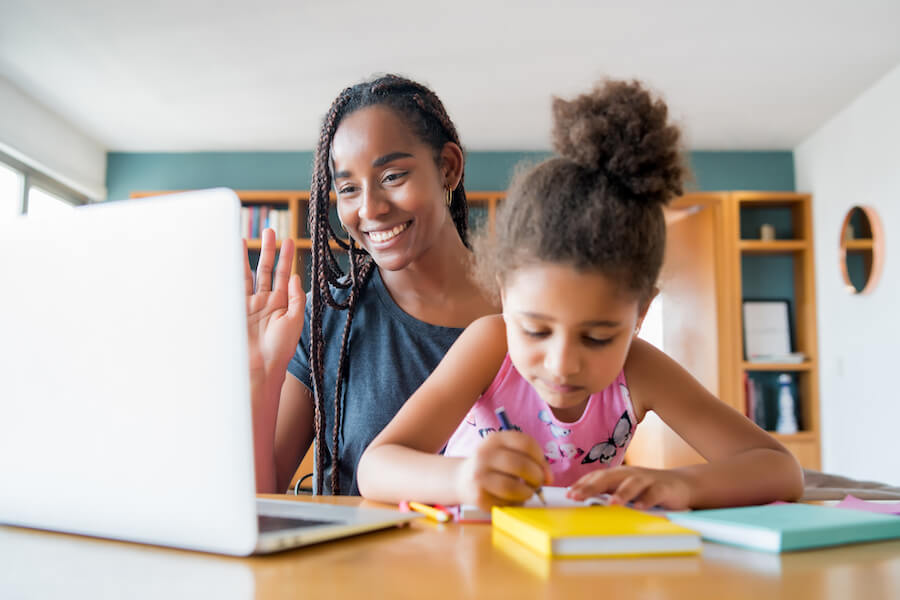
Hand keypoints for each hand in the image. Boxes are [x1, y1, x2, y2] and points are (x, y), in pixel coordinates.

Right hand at [244, 229, 303, 396]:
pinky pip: (233, 287)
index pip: (284, 275)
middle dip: (267, 250)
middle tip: (269, 230)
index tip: (289, 241)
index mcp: (281, 304)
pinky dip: (231, 273)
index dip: (287, 258)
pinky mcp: (235, 310)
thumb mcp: (295, 322)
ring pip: (247, 275)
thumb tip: (296, 276)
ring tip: (246, 237)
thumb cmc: (280, 349)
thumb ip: (297, 298)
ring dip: (247, 256)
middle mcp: (264, 302)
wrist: (259, 368)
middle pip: (265, 270)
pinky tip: (229, 259)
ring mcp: (248, 305)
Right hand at [454, 431, 551, 511]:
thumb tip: (549, 478)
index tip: (544, 470)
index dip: (541, 459)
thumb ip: (531, 460)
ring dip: (527, 493)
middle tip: (537, 483)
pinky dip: (515, 503)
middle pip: (521, 466)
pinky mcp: (478, 496)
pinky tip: (512, 499)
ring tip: (527, 492)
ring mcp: (479, 475)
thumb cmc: (493, 466)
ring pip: (513, 487)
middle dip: (536, 478)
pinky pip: (505, 502)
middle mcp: (485, 454)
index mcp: (495, 439)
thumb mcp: (508, 453)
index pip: (526, 443)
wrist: (462, 479)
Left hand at [567, 466, 692, 509]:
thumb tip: (583, 504)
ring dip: (621, 493)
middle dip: (591, 487)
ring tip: (611, 504)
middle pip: (608, 477)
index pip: (596, 477)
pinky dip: (647, 500)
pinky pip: (654, 493)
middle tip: (577, 496)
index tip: (568, 494)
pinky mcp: (663, 488)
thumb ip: (607, 494)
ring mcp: (646, 480)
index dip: (581, 484)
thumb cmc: (646, 489)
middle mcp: (629, 474)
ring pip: (632, 484)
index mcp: (617, 475)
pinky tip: (639, 508)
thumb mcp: (624, 490)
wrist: (679, 485)